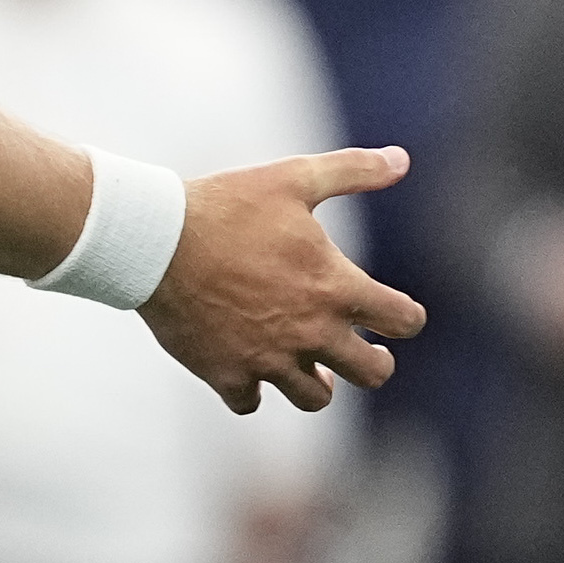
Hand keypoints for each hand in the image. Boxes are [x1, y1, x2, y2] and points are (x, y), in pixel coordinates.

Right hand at [144, 148, 426, 413]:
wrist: (156, 241)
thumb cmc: (228, 205)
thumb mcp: (294, 177)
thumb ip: (353, 170)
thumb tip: (402, 160)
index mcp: (335, 288)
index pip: (402, 320)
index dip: (407, 318)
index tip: (398, 315)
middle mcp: (310, 332)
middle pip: (371, 374)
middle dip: (376, 364)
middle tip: (367, 354)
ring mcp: (268, 359)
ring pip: (314, 399)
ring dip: (318, 384)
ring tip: (312, 371)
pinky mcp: (226, 374)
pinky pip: (251, 403)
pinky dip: (253, 391)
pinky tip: (250, 372)